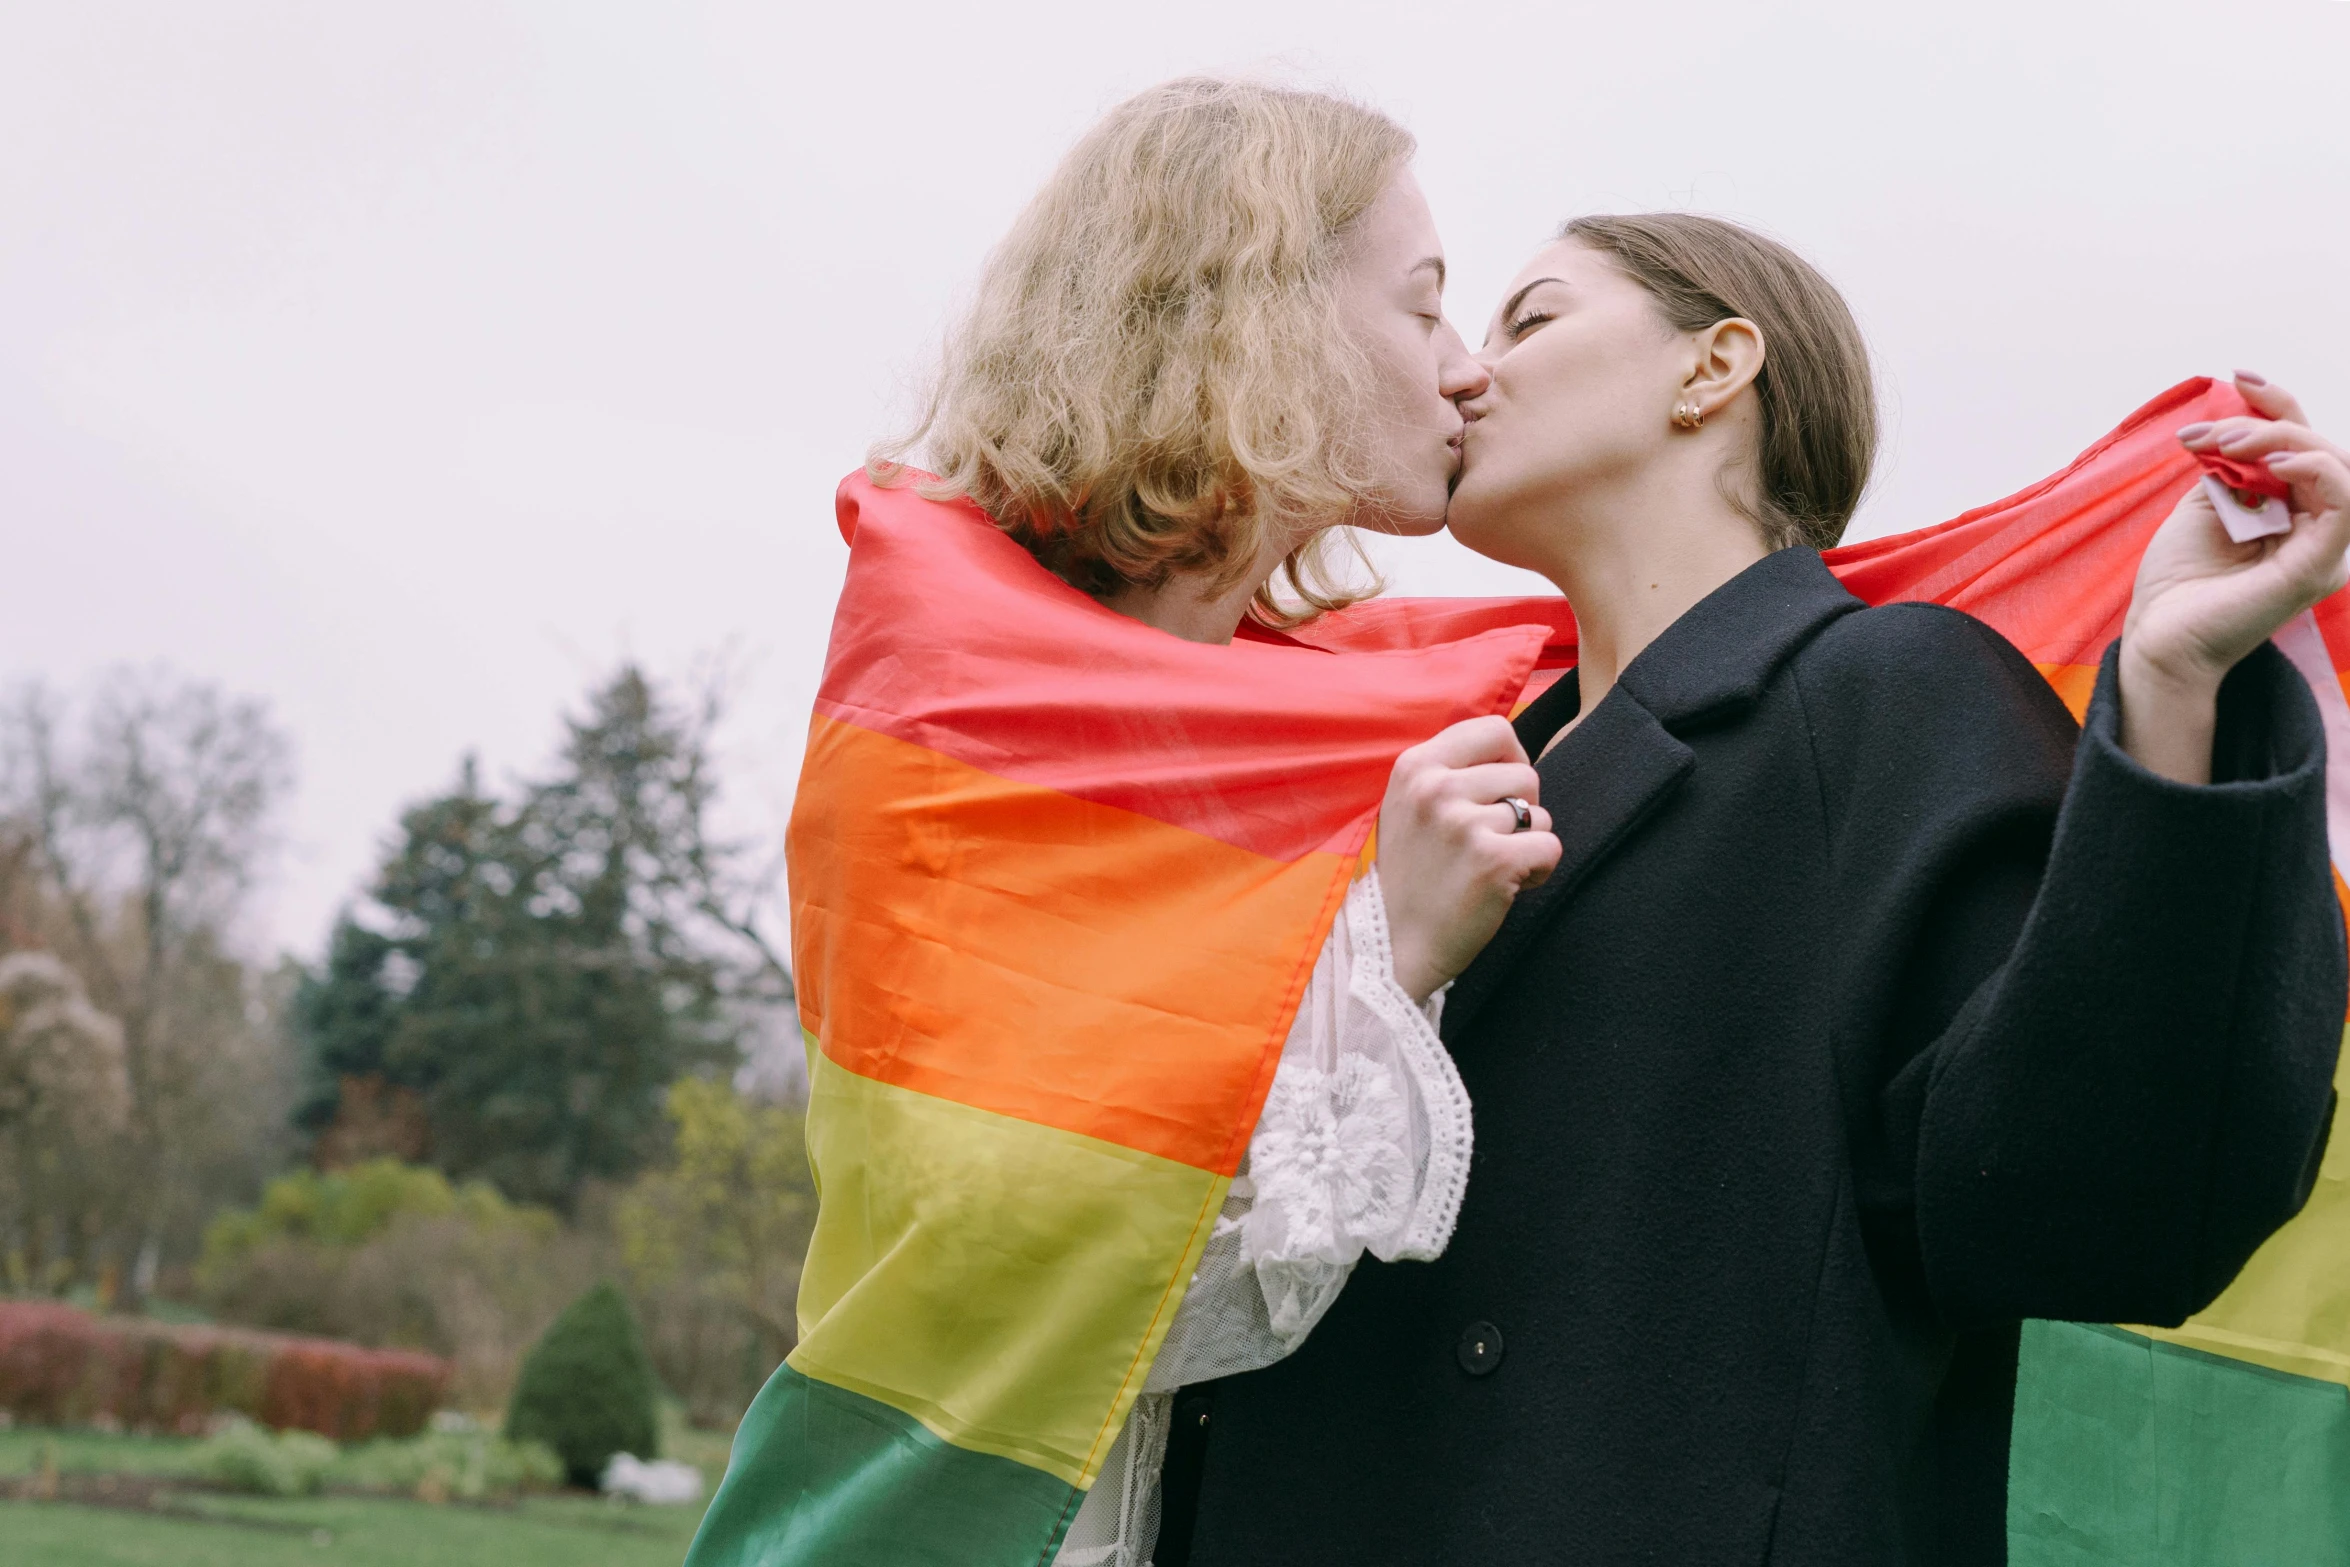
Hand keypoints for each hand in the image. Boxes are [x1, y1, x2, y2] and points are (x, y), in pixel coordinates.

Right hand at [1377, 716, 1561, 1000]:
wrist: (1394, 945)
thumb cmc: (1412, 876)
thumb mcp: (1408, 805)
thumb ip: (1448, 771)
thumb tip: (1508, 746)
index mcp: (1415, 766)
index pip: (1495, 729)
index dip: (1511, 759)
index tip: (1499, 793)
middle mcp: (1436, 788)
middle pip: (1525, 774)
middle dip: (1520, 810)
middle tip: (1489, 843)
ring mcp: (1463, 824)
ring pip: (1539, 813)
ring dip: (1526, 843)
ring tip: (1491, 867)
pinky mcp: (1492, 861)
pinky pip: (1550, 846)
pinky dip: (1538, 871)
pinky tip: (1507, 886)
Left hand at [2119, 373, 2349, 783]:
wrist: (2159, 638)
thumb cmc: (2177, 581)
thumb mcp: (2204, 506)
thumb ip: (2233, 467)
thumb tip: (2243, 425)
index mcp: (2291, 510)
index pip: (2303, 443)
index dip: (2279, 403)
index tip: (2240, 375)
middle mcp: (2315, 526)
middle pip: (2320, 448)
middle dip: (2267, 423)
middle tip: (2212, 435)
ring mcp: (2323, 548)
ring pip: (2337, 467)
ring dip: (2284, 440)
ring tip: (2232, 445)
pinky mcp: (2318, 567)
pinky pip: (2344, 506)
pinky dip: (2313, 471)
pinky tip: (2271, 465)